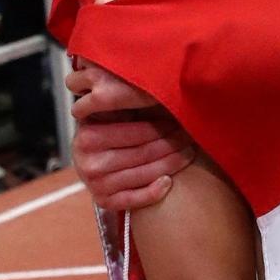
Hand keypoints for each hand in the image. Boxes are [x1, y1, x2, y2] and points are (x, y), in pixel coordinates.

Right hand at [66, 62, 192, 209]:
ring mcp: (96, 184)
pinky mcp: (103, 202)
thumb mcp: (108, 114)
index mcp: (89, 135)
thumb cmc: (107, 131)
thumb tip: (155, 77)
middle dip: (173, 143)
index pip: (137, 131)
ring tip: (189, 153)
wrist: (88, 161)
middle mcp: (89, 162)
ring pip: (143, 174)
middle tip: (192, 136)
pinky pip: (134, 199)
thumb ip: (122, 102)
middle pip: (144, 153)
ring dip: (171, 165)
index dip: (164, 126)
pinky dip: (153, 192)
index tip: (183, 120)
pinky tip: (169, 182)